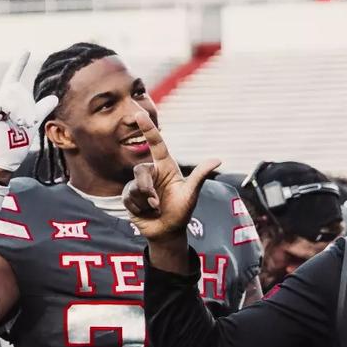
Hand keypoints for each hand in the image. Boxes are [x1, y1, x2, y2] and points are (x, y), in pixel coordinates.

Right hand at [0, 52, 58, 176]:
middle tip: (27, 123)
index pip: (13, 78)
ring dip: (22, 110)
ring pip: (12, 94)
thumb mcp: (31, 123)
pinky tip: (15, 121)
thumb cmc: (15, 146)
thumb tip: (54, 97)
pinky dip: (14, 111)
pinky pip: (5, 102)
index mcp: (6, 102)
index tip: (26, 50)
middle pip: (17, 88)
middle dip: (26, 105)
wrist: (4, 162)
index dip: (19, 63)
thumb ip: (40, 109)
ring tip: (23, 124)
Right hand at [121, 112, 222, 243]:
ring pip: (134, 186)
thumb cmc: (181, 211)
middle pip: (140, 170)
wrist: (167, 231)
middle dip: (146, 188)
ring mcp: (139, 185)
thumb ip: (199, 175)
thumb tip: (218, 159)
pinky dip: (138, 207)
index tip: (139, 114)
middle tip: (156, 203)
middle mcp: (151, 173)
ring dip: (145, 201)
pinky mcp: (129, 197)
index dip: (148, 129)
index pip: (156, 144)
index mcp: (165, 167)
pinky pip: (128, 197)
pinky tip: (145, 212)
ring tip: (155, 209)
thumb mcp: (191, 194)